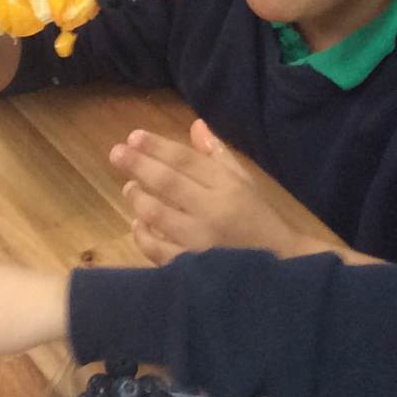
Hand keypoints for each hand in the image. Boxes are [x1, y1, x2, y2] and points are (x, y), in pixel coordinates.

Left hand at [112, 121, 301, 264]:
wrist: (281, 271)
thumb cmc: (259, 221)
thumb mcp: (245, 183)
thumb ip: (218, 154)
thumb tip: (195, 125)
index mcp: (229, 187)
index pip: (186, 160)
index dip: (157, 146)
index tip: (134, 136)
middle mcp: (213, 211)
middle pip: (168, 183)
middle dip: (138, 165)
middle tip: (116, 153)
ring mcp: (201, 242)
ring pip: (158, 215)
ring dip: (138, 198)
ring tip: (130, 187)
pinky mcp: (193, 269)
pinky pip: (158, 250)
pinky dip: (143, 235)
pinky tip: (138, 224)